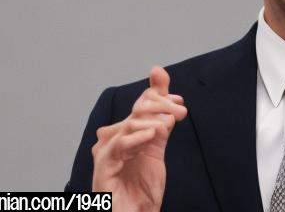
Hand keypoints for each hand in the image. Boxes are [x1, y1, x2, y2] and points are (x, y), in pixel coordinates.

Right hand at [91, 66, 187, 211]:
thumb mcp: (156, 150)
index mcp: (124, 134)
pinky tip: (151, 134)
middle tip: (181, 112)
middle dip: (161, 106)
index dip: (158, 96)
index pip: (139, 105)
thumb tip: (173, 101)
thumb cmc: (142, 189)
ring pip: (128, 124)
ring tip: (169, 124)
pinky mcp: (103, 166)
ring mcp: (105, 152)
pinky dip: (136, 137)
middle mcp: (112, 139)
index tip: (179, 100)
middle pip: (136, 111)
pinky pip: (118, 146)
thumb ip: (162, 125)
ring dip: (153, 121)